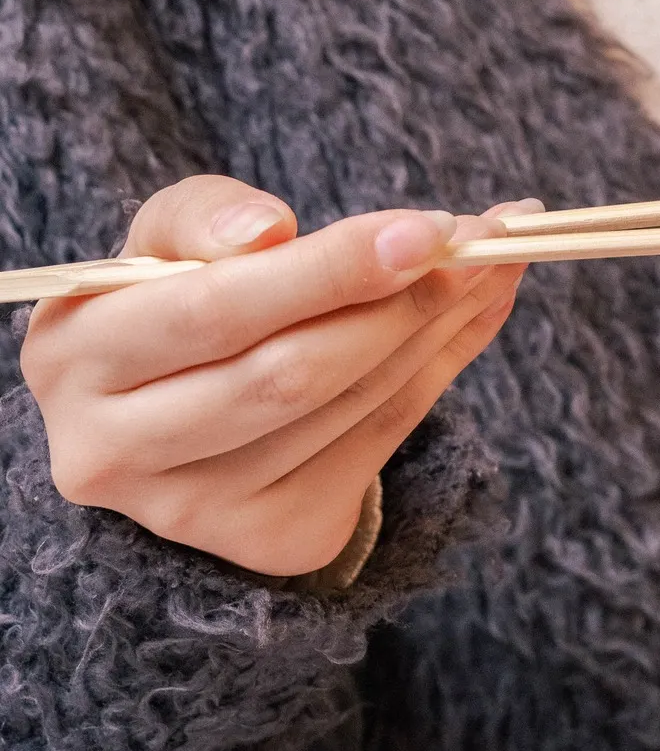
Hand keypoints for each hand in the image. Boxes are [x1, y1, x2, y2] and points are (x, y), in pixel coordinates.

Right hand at [21, 175, 525, 577]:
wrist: (171, 411)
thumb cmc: (172, 300)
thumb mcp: (165, 240)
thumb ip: (205, 215)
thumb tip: (267, 231)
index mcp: (76, 359)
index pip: (217, 309)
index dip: (330, 269)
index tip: (426, 228)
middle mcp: (117, 452)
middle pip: (291, 374)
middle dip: (400, 302)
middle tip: (477, 242)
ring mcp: (195, 512)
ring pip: (349, 407)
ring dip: (440, 325)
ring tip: (493, 260)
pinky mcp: (272, 536)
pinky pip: (381, 439)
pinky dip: (443, 365)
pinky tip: (477, 311)